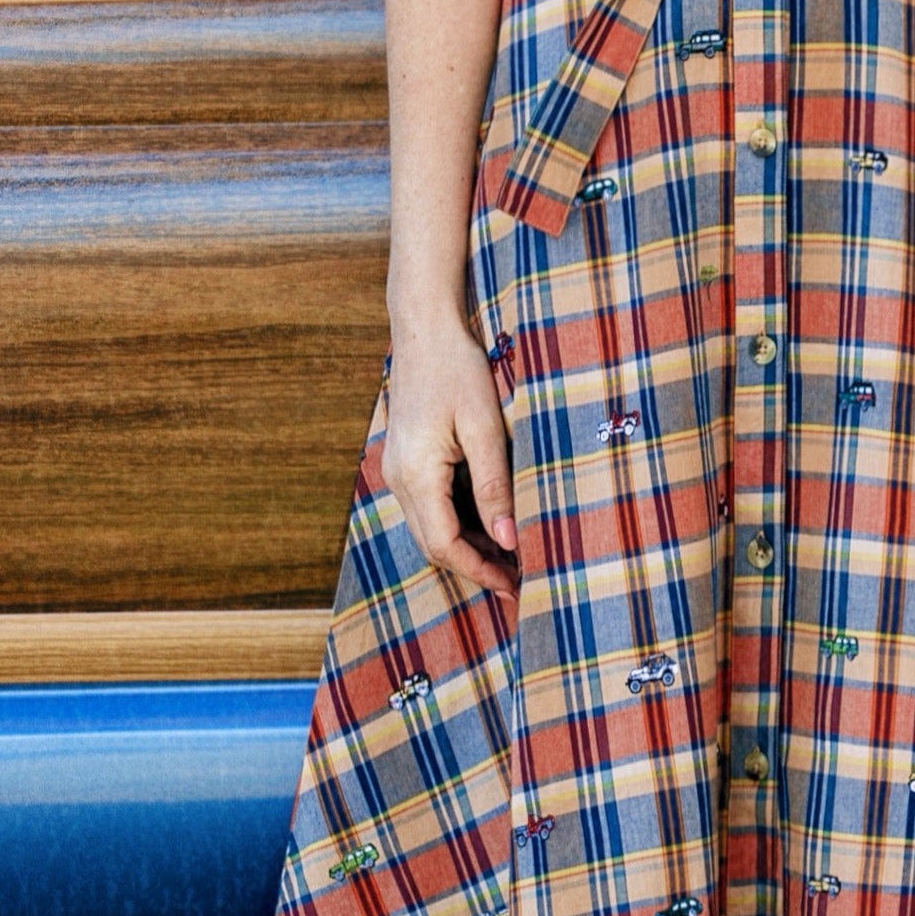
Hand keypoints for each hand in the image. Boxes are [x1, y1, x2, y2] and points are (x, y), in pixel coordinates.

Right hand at [382, 315, 519, 607]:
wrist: (424, 330)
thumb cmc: (458, 370)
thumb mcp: (485, 427)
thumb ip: (494, 485)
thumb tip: (508, 539)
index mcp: (416, 475)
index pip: (445, 546)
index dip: (480, 571)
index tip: (515, 585)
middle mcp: (398, 480)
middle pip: (433, 546)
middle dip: (474, 567)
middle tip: (518, 581)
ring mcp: (396, 471)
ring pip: (429, 530)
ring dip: (465, 548)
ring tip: (509, 558)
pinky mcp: (404, 462)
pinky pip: (427, 508)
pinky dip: (456, 525)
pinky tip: (487, 524)